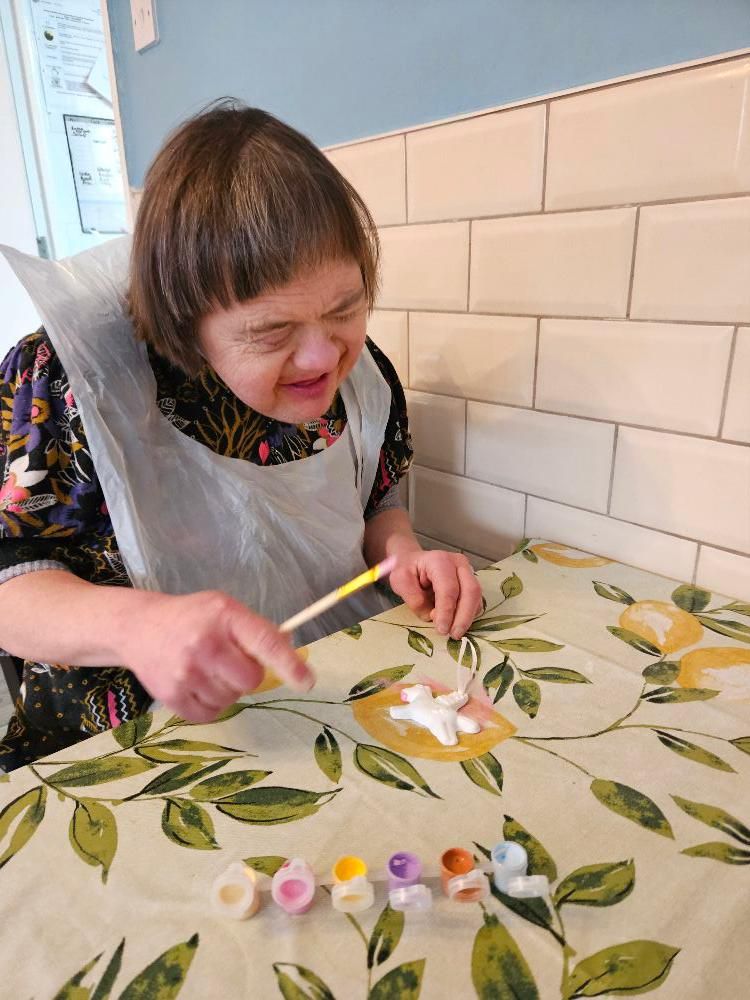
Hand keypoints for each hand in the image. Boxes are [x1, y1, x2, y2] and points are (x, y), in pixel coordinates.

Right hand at [117, 590, 313, 722]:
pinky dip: (210, 705)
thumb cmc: (192, 617)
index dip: (289, 664)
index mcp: (225, 617)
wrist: (139, 627)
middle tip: (230, 662)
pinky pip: (210, 715)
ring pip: (231, 699)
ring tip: (207, 669)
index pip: (265, 642)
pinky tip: (196, 684)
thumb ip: (256, 630)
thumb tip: (291, 651)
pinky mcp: (171, 695)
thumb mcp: (225, 610)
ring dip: (226, 689)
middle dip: (247, 675)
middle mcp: (205, 644)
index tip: (307, 681)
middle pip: (251, 679)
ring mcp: (186, 672)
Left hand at [388, 550, 482, 639]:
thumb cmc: (407, 570)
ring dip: (466, 617)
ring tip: (452, 631)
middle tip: (454, 635)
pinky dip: (468, 614)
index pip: (448, 588)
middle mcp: (458, 563)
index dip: (447, 611)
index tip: (442, 630)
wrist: (415, 562)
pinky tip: (455, 622)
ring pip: (476, 597)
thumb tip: (432, 616)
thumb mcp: (400, 582)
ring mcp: (468, 571)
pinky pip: (476, 601)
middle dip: (464, 616)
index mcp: (439, 560)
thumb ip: (414, 599)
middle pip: (471, 591)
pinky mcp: (472, 581)